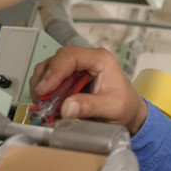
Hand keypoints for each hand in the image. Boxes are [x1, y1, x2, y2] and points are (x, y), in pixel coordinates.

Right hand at [29, 46, 147, 133]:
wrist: (129, 113)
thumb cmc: (125, 106)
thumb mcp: (112, 108)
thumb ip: (89, 106)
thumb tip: (66, 107)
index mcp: (100, 59)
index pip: (70, 57)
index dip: (54, 72)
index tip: (44, 89)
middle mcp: (87, 59)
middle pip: (56, 61)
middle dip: (45, 80)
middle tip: (41, 100)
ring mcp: (77, 67)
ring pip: (49, 69)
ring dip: (42, 87)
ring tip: (45, 105)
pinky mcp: (69, 78)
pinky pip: (49, 80)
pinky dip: (45, 93)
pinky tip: (49, 105)